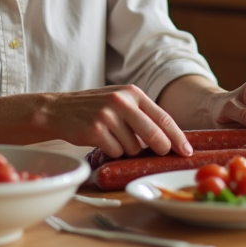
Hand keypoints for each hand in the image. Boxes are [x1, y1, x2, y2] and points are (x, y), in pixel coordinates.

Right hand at [40, 85, 192, 158]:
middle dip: (161, 148)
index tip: (187, 150)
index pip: (163, 117)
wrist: (58, 109)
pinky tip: (102, 140)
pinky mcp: (95, 130)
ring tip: (113, 137)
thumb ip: (142, 114)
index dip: (177, 136)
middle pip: (153, 134)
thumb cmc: (94, 108)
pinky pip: (116, 152)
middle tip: (162, 153)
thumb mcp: (120, 101)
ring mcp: (108, 116)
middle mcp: (122, 101)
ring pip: (133, 147)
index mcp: (133, 93)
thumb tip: (169, 138)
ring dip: (127, 149)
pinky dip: (112, 151)